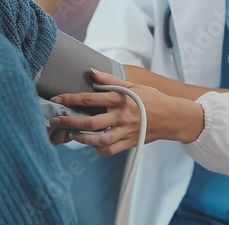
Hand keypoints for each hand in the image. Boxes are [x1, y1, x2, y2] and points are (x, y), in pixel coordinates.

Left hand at [49, 69, 204, 154]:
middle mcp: (121, 115)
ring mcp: (125, 131)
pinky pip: (111, 150)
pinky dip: (99, 149)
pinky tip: (92, 145)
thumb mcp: (133, 85)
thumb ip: (110, 80)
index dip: (71, 98)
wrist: (172, 117)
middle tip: (56, 120)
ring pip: (99, 138)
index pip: (91, 97)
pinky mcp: (129, 142)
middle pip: (90, 121)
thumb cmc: (151, 98)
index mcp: (120, 99)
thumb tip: (91, 71)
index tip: (57, 99)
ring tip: (72, 135)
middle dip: (70, 121)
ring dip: (82, 138)